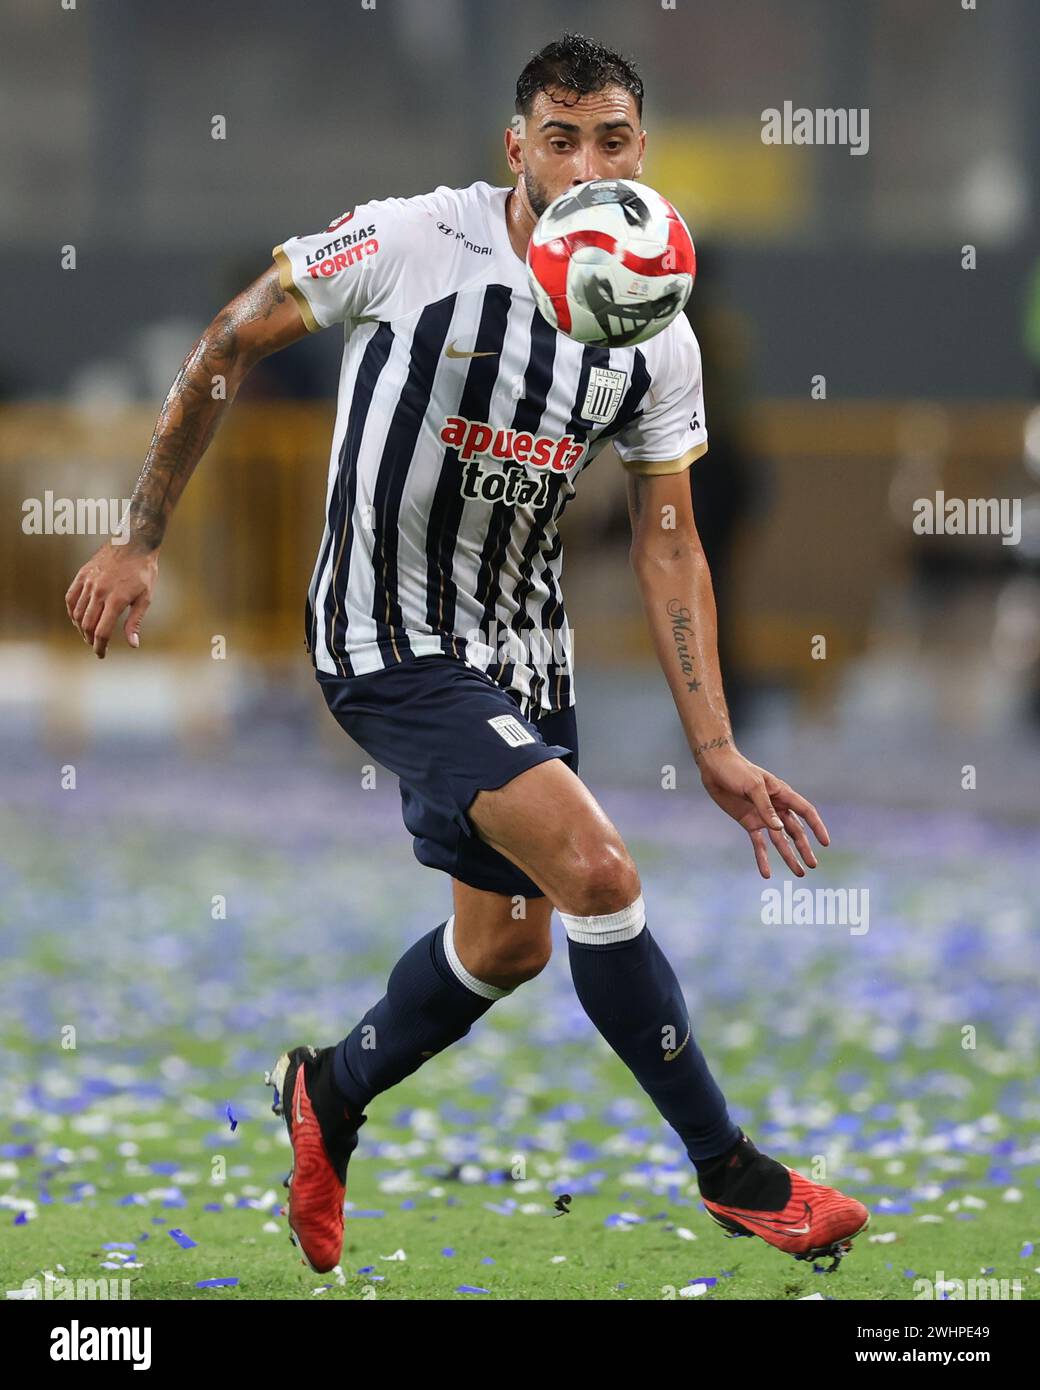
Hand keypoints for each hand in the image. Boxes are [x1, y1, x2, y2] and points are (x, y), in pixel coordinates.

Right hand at [65, 542, 157, 658]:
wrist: (134, 543)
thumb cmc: (143, 571)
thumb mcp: (145, 598)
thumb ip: (135, 622)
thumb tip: (133, 644)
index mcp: (116, 600)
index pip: (102, 631)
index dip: (100, 647)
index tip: (101, 654)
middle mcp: (99, 592)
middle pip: (87, 625)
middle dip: (90, 640)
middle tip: (96, 646)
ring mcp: (88, 583)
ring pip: (77, 613)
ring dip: (81, 628)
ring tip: (88, 635)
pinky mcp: (82, 575)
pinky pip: (71, 598)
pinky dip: (72, 612)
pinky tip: (78, 618)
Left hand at [697, 746, 829, 877]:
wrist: (715, 767)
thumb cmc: (737, 771)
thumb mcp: (753, 786)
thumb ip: (765, 808)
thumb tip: (778, 829)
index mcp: (782, 794)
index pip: (806, 811)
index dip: (817, 827)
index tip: (825, 843)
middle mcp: (776, 807)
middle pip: (795, 831)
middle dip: (804, 848)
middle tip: (813, 865)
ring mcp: (763, 816)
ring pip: (780, 840)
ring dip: (789, 856)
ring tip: (799, 873)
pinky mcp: (749, 822)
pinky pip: (759, 844)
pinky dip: (762, 858)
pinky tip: (766, 873)